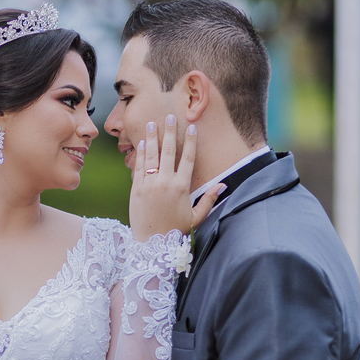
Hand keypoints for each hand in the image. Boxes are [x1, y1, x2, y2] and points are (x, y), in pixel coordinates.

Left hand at [129, 116, 218, 240]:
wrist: (151, 243)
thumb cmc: (175, 231)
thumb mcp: (196, 217)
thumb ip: (209, 200)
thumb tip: (223, 185)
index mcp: (182, 187)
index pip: (187, 158)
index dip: (190, 142)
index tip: (191, 127)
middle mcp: (165, 183)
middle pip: (169, 152)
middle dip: (169, 132)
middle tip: (169, 117)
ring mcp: (149, 185)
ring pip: (151, 156)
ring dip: (152, 138)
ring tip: (151, 124)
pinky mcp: (136, 189)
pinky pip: (139, 167)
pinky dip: (141, 154)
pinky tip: (142, 143)